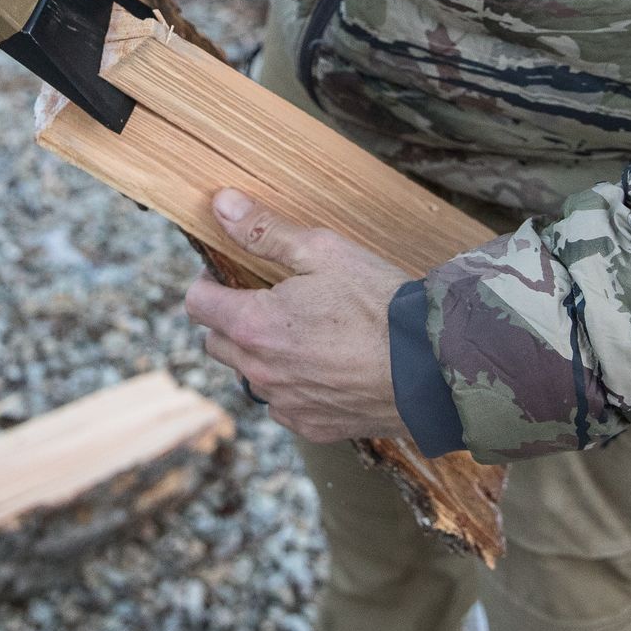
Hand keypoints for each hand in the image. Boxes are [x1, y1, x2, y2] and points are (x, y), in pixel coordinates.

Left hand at [183, 189, 412, 445]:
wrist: (433, 368)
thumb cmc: (379, 304)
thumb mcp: (324, 252)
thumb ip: (267, 232)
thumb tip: (222, 205)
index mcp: (253, 325)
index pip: (196, 304)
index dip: (208, 284)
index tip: (230, 276)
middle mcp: (259, 371)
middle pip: (215, 343)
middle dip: (231, 320)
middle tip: (270, 301)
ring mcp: (285, 402)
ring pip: (249, 376)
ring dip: (262, 355)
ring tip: (305, 334)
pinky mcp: (312, 426)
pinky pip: (284, 404)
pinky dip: (293, 386)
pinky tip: (326, 367)